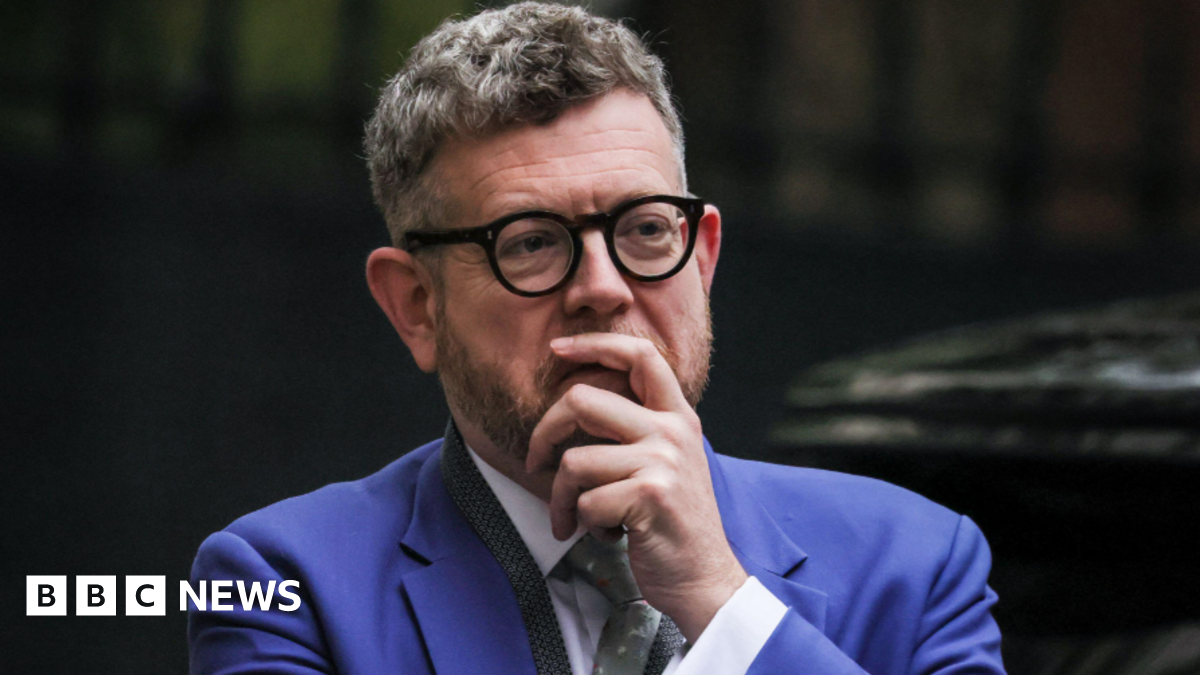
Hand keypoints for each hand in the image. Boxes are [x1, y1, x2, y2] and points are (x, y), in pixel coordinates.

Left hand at [526, 333, 747, 642]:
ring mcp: (663, 461)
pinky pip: (585, 502)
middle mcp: (673, 430)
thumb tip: (577, 402)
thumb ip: (639, 429)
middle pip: (582, 400)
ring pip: (574, 461)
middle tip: (535, 462)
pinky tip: (607, 535)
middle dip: (544, 433)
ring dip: (562, 499)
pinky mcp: (649, 495)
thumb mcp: (669, 463)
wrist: (704, 578)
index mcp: (678, 416)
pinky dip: (583, 524)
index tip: (558, 349)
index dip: (594, 344)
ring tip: (578, 518)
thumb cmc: (672, 523)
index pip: (640, 356)